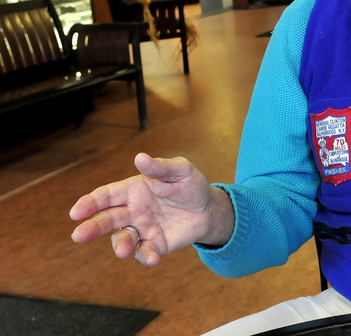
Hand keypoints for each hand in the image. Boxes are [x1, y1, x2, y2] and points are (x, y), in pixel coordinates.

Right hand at [69, 153, 233, 265]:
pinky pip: (145, 252)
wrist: (208, 208)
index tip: (76, 212)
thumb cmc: (190, 185)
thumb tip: (140, 158)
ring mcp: (142, 229)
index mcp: (133, 190)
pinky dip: (146, 257)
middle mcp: (133, 211)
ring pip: (122, 238)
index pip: (106, 196)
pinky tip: (153, 258)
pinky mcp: (155, 244)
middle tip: (78, 236)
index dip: (90, 203)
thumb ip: (160, 167)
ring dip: (119, 245)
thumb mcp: (180, 170)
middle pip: (106, 219)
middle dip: (91, 227)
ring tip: (122, 251)